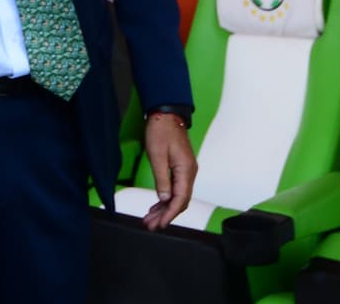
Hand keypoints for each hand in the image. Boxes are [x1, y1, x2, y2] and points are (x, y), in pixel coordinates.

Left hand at [141, 112, 197, 230]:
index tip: (159, 224)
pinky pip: (175, 189)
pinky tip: (156, 206)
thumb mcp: (157, 155)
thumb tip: (165, 199)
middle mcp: (189, 173)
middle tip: (150, 225)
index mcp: (186, 170)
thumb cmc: (160, 132)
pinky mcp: (180, 168)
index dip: (170, 214)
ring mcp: (185, 171)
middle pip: (180, 201)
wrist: (166, 115)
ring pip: (177, 196)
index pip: (180, 199)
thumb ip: (162, 178)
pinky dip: (165, 199)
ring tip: (149, 219)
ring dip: (164, 208)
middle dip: (165, 215)